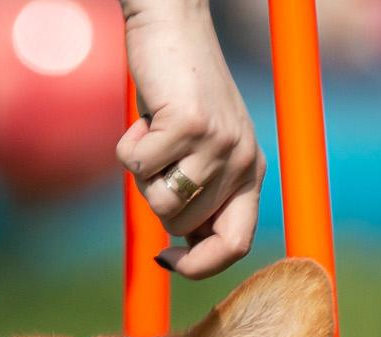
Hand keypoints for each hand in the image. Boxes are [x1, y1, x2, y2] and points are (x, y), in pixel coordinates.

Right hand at [117, 0, 264, 278]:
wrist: (172, 26)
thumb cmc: (179, 91)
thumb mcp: (198, 148)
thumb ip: (199, 192)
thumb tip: (178, 250)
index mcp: (251, 172)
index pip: (236, 246)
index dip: (199, 265)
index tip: (165, 258)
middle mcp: (242, 162)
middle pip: (181, 226)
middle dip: (155, 198)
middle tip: (158, 154)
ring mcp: (218, 144)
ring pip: (159, 202)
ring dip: (141, 173)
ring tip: (154, 133)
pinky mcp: (190, 126)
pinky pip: (137, 166)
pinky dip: (128, 145)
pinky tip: (147, 117)